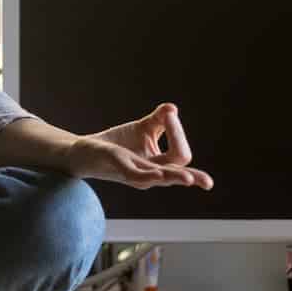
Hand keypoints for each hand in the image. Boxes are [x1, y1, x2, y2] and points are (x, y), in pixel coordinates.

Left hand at [63, 102, 213, 190]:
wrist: (84, 152)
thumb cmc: (117, 143)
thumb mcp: (142, 129)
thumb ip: (160, 120)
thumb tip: (172, 108)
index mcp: (159, 165)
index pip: (180, 156)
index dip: (179, 134)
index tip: (168, 114)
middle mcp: (150, 173)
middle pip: (177, 174)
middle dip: (193, 177)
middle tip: (207, 182)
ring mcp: (134, 172)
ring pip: (159, 178)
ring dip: (173, 177)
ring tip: (188, 179)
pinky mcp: (117, 167)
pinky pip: (135, 174)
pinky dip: (147, 174)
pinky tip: (156, 174)